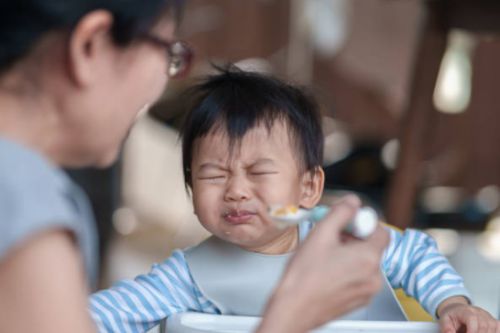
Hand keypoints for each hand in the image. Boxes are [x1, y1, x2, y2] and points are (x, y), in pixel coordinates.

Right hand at [257, 195, 388, 332]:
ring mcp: (367, 291)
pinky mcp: (358, 300)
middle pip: (372, 247)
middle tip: (331, 237)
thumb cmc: (304, 278)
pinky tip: (327, 270)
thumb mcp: (321, 234)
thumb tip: (352, 202)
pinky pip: (359, 277)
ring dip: (349, 254)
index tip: (347, 222)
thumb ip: (340, 213)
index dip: (363, 222)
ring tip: (325, 255)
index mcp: (368, 258)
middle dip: (353, 238)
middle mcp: (373, 277)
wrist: (293, 309)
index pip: (381, 231)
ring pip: (364, 262)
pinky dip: (347, 270)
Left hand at [438, 297, 499, 332]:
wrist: (457, 310)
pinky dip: (494, 332)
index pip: (472, 319)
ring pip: (493, 328)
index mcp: (465, 311)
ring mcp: (488, 317)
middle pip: (484, 325)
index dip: (472, 331)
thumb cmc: (452, 316)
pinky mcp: (493, 322)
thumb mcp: (444, 321)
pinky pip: (498, 328)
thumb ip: (446, 329)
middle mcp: (479, 312)